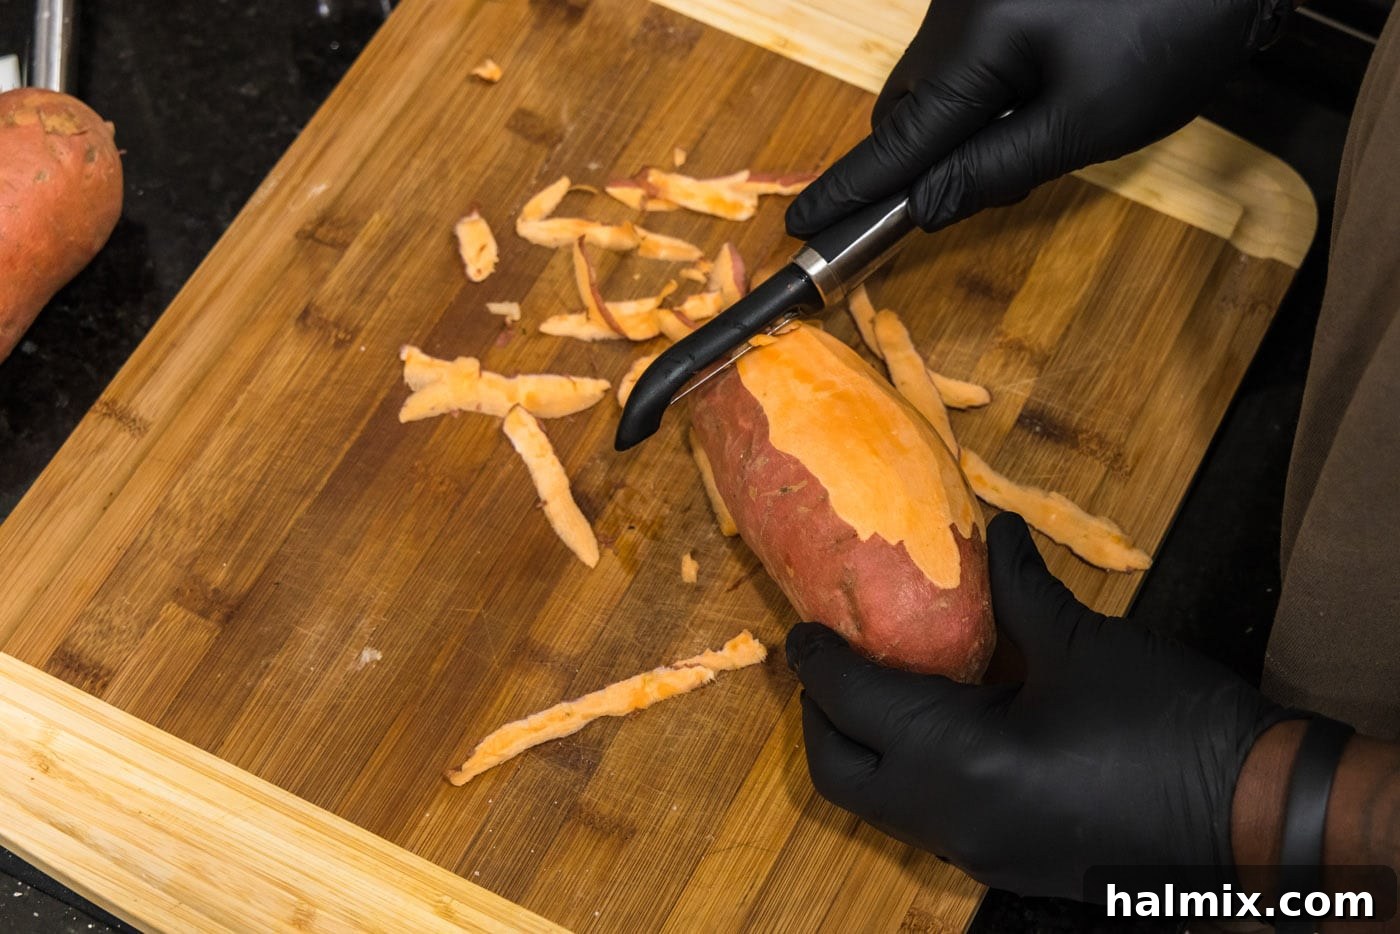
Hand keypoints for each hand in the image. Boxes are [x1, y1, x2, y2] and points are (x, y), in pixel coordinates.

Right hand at [786, 0, 1290, 236]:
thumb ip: (995, 169)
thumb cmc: (1170, 34)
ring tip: (1040, 138)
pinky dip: (986, 94)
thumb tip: (924, 207)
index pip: (894, 139)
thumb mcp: (1086, 122)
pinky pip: (965, 57)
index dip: (849, 190)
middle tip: (1001, 187)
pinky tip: (1048, 96)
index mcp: (974, 45)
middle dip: (924, 161)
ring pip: (935, 85)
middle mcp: (957, 12)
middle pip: (905, 110)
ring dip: (961, 128)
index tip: (800, 224)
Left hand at [786, 513, 1295, 898]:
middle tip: (827, 662)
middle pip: (842, 775)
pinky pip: (925, 820)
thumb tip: (994, 530)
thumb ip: (1019, 589)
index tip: (797, 630)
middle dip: (820, 718)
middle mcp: (953, 820)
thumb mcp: (1084, 644)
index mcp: (961, 761)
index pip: (855, 706)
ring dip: (864, 748)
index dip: (818, 662)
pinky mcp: (1005, 864)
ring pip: (881, 805)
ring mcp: (978, 853)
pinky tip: (935, 728)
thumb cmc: (1168, 724)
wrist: (1257, 814)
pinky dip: (907, 774)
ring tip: (877, 686)